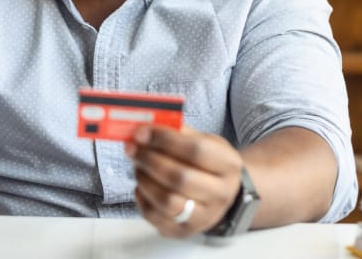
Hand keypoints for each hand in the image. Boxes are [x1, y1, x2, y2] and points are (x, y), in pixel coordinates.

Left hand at [125, 125, 242, 237]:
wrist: (220, 193)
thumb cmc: (208, 163)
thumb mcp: (204, 140)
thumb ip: (177, 132)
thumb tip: (144, 129)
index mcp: (228, 165)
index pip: (196, 151)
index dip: (165, 140)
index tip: (142, 132)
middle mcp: (221, 194)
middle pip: (180, 178)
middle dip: (150, 160)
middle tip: (133, 149)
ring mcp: (205, 217)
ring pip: (167, 201)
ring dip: (144, 180)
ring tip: (138, 167)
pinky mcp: (184, 231)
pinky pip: (155, 217)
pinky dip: (142, 198)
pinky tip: (142, 185)